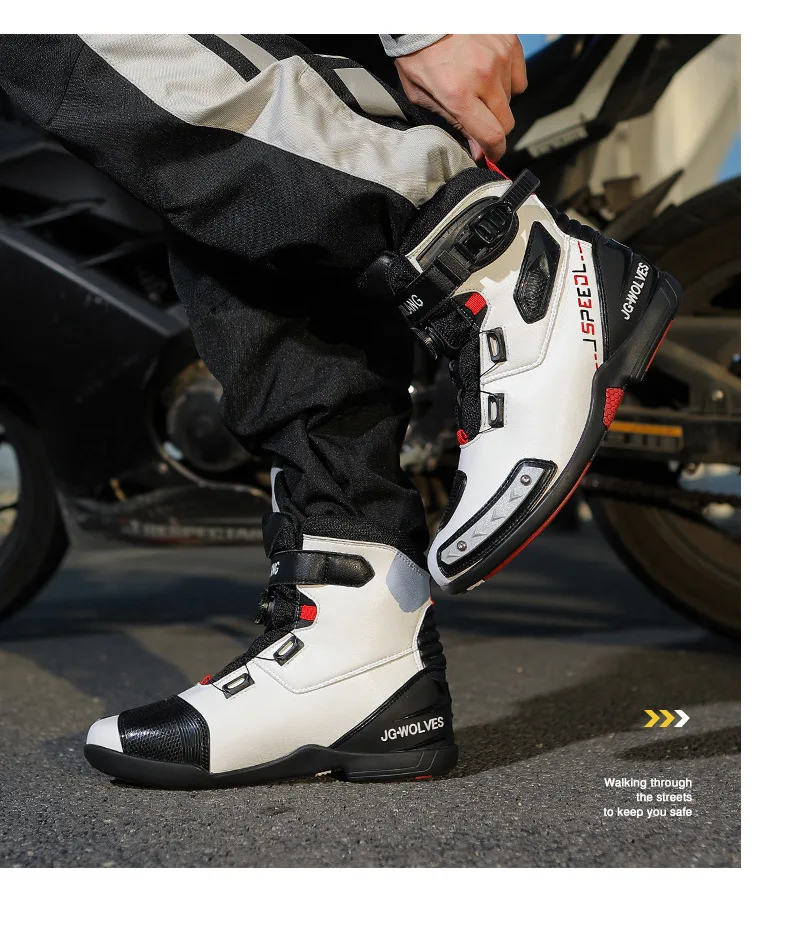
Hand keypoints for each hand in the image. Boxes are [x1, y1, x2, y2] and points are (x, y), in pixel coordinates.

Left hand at [395, 34, 527, 162]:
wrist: (424, 18)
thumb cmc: (418, 55)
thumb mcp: (422, 97)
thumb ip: (451, 124)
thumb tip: (477, 148)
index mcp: (459, 95)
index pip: (491, 135)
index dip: (494, 151)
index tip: (492, 154)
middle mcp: (483, 77)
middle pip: (506, 122)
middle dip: (495, 128)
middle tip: (481, 121)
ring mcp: (499, 57)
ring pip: (512, 99)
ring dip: (498, 100)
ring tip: (478, 87)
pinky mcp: (509, 42)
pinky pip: (519, 76)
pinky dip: (508, 80)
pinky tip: (489, 73)